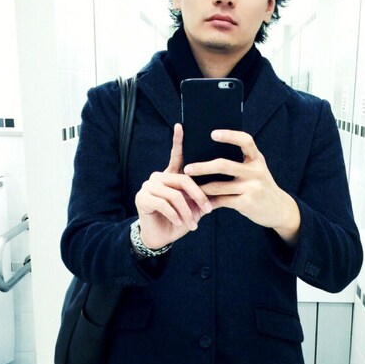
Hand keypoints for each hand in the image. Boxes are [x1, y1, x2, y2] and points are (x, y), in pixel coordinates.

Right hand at [134, 124, 212, 248]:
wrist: (160, 238)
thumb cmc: (178, 221)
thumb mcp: (194, 208)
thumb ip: (203, 196)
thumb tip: (222, 186)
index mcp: (170, 176)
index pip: (175, 156)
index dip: (178, 141)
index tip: (181, 125)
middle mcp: (158, 177)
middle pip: (184, 179)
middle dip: (198, 196)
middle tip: (208, 210)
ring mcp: (148, 186)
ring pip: (175, 195)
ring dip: (187, 212)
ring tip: (193, 224)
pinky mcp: (142, 198)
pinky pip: (164, 205)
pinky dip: (175, 216)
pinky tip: (179, 223)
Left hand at [183, 130, 299, 245]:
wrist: (279, 209)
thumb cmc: (260, 186)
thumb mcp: (256, 170)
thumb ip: (242, 162)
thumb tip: (211, 153)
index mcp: (257, 159)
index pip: (245, 141)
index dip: (229, 135)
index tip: (212, 133)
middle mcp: (256, 171)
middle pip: (224, 165)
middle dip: (203, 167)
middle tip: (187, 168)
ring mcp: (252, 188)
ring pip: (219, 186)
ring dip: (202, 187)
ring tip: (189, 186)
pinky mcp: (247, 203)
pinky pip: (222, 201)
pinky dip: (210, 201)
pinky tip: (201, 201)